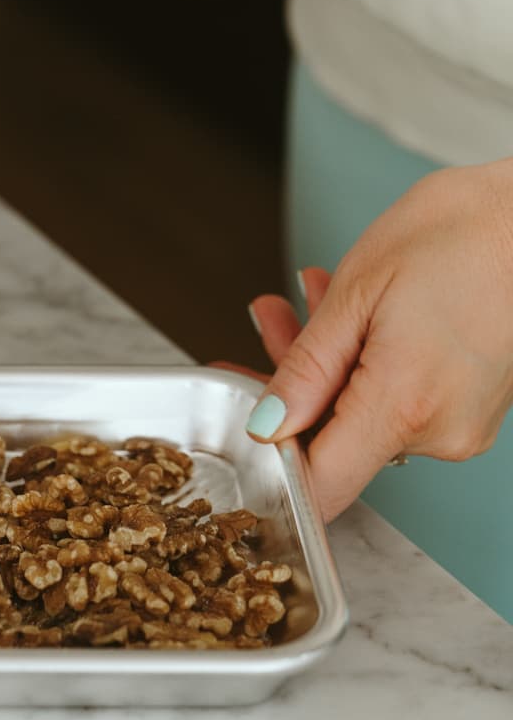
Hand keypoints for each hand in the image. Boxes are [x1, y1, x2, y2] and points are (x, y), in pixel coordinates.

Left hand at [241, 163, 512, 519]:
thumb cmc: (460, 233)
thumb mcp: (358, 292)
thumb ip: (306, 369)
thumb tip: (266, 423)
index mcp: (404, 406)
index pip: (323, 485)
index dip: (274, 464)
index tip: (245, 424)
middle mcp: (442, 430)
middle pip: (336, 441)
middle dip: (291, 384)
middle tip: (269, 323)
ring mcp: (463, 423)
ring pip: (364, 413)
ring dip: (328, 363)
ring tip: (310, 297)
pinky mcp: (474, 406)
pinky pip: (400, 400)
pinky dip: (369, 363)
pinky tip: (355, 313)